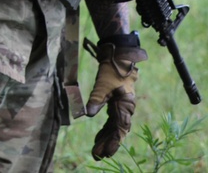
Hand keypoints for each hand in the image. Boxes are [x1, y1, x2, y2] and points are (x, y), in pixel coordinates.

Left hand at [85, 36, 146, 159]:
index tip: (106, 153)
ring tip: (96, 151)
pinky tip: (99, 138)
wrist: (119, 60)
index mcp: (125, 106)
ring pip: (114, 128)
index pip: (119, 128)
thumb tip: (88, 115)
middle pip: (116, 131)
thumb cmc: (112, 72)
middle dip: (107, 144)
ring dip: (105, 138)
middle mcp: (125, 110)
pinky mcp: (116, 105)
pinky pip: (111, 121)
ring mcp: (121, 108)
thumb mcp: (102, 85)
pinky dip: (105, 130)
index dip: (113, 141)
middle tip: (97, 155)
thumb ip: (96, 99)